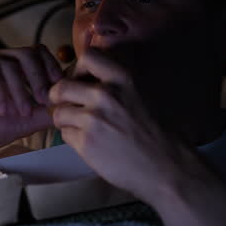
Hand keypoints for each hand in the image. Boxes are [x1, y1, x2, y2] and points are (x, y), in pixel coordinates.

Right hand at [0, 45, 63, 165]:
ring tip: (19, 113)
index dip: (51, 67)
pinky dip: (0, 92)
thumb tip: (70, 107)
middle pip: (27, 53)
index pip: (36, 52)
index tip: (57, 89)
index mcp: (8, 66)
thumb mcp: (22, 121)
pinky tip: (2, 110)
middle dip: (39, 78)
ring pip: (9, 64)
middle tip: (43, 101)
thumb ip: (44, 112)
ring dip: (19, 92)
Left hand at [49, 47, 194, 202]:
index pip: (87, 57)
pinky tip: (90, 144)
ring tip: (81, 128)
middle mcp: (105, 95)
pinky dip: (73, 139)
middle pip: (61, 87)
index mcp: (123, 79)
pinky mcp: (86, 143)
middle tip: (68, 106)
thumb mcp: (143, 94)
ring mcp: (93, 120)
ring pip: (59, 113)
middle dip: (60, 98)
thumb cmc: (159, 135)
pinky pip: (65, 135)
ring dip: (65, 120)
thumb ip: (117, 84)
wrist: (167, 168)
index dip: (78, 70)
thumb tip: (90, 79)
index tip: (81, 81)